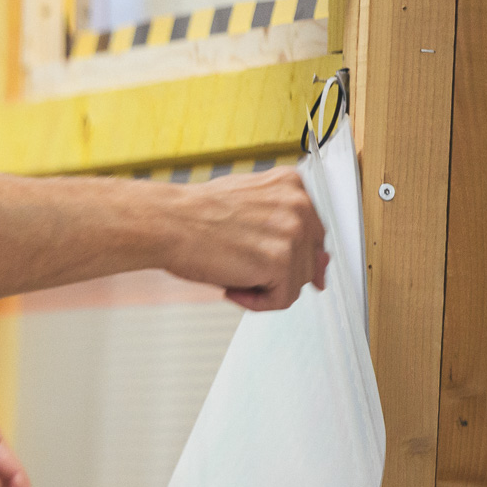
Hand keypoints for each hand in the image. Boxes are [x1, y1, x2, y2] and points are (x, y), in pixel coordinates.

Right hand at [164, 167, 327, 310]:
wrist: (165, 222)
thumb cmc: (192, 214)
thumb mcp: (246, 205)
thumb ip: (283, 225)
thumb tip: (321, 266)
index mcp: (291, 184)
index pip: (313, 232)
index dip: (291, 254)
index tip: (271, 261)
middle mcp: (298, 204)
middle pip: (309, 260)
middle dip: (276, 271)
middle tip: (240, 264)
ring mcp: (293, 232)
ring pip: (296, 282)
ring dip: (263, 286)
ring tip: (230, 272)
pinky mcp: (281, 261)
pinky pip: (282, 300)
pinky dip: (256, 302)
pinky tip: (230, 285)